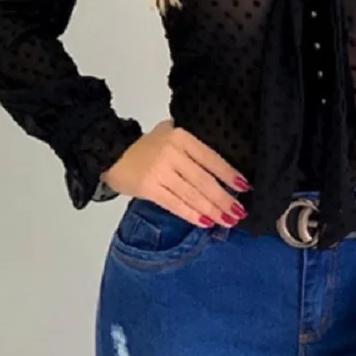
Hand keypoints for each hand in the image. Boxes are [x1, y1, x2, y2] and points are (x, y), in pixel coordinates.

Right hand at [102, 118, 250, 227]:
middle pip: (204, 181)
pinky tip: (205, 222)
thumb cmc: (145, 147)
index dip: (229, 175)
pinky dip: (192, 214)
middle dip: (224, 199)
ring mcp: (160, 171)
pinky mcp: (149, 188)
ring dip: (212, 210)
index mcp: (182, 138)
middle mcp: (172, 153)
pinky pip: (175, 204)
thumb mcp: (169, 134)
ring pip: (192, 195)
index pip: (211, 158)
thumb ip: (192, 146)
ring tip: (227, 221)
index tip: (244, 187)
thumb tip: (221, 168)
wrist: (111, 153)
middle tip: (238, 212)